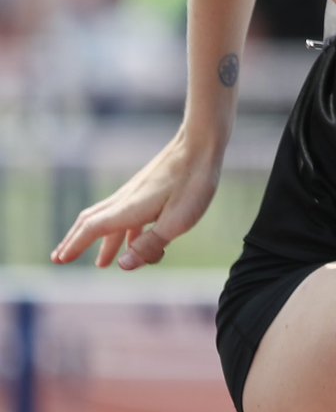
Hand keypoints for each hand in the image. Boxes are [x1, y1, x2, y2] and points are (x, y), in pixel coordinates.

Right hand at [50, 132, 219, 269]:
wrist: (201, 144)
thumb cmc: (193, 183)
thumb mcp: (177, 222)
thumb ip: (150, 245)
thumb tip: (122, 266)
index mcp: (128, 209)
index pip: (91, 230)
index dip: (75, 246)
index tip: (59, 261)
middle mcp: (125, 200)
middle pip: (91, 223)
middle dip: (76, 242)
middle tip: (61, 258)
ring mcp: (136, 193)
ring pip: (110, 219)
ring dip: (102, 241)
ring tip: (102, 262)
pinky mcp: (149, 189)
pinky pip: (129, 215)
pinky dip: (124, 232)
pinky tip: (133, 241)